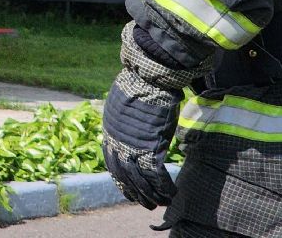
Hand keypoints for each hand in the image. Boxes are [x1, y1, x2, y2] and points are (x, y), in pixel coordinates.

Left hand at [101, 70, 180, 208]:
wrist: (148, 78)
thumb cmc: (139, 86)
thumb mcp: (122, 105)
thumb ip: (123, 121)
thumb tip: (131, 126)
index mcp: (109, 133)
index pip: (111, 164)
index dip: (121, 180)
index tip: (128, 190)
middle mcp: (117, 143)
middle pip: (124, 177)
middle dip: (136, 193)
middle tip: (146, 203)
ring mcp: (133, 147)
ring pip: (140, 181)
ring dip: (151, 196)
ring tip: (161, 203)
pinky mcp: (150, 148)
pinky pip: (156, 177)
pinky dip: (164, 189)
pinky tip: (172, 194)